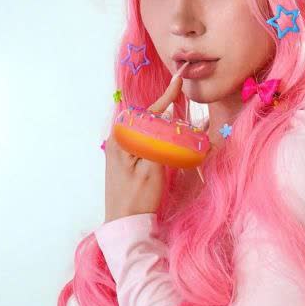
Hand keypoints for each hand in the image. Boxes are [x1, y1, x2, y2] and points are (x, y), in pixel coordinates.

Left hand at [103, 67, 183, 223]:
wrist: (125, 225)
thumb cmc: (137, 198)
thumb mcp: (153, 167)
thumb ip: (161, 140)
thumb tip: (170, 119)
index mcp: (121, 138)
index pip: (147, 111)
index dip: (166, 96)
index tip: (179, 80)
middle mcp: (118, 141)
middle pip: (147, 119)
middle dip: (167, 113)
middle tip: (187, 111)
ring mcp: (121, 151)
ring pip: (147, 130)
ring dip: (165, 128)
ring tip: (184, 129)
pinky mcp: (126, 161)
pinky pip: (145, 141)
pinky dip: (159, 140)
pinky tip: (170, 143)